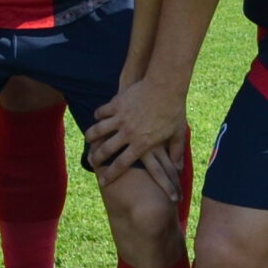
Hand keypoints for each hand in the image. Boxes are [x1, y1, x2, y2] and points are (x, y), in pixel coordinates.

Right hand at [86, 79, 187, 200]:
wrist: (166, 86)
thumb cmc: (173, 109)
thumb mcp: (178, 132)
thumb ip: (176, 151)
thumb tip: (179, 167)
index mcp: (142, 143)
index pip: (122, 164)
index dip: (111, 174)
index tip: (104, 181)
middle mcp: (128, 133)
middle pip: (106, 150)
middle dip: (97, 158)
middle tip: (92, 162)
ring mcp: (121, 118)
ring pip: (99, 131)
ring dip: (91, 136)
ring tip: (88, 140)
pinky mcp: (117, 103)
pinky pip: (102, 112)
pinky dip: (98, 116)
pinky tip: (96, 118)